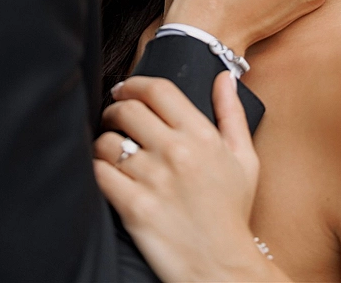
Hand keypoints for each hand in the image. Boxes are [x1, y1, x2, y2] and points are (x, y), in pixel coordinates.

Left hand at [93, 74, 289, 281]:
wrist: (221, 267)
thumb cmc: (231, 213)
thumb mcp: (244, 158)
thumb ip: (232, 112)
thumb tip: (223, 77)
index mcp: (201, 135)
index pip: (158, 90)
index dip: (135, 83)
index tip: (125, 88)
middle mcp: (176, 152)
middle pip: (127, 109)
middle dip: (114, 109)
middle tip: (113, 117)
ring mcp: (153, 179)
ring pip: (108, 140)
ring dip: (103, 140)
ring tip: (108, 149)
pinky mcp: (133, 207)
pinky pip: (99, 172)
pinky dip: (96, 168)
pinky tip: (104, 171)